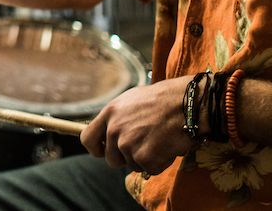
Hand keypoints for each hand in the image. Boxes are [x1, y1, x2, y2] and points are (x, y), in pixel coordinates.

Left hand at [80, 75, 197, 175]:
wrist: (184, 104)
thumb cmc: (161, 100)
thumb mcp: (130, 101)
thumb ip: (116, 118)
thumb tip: (107, 133)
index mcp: (109, 113)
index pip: (87, 139)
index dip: (96, 149)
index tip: (104, 151)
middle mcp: (115, 130)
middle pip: (111, 159)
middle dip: (125, 158)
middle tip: (143, 145)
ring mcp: (128, 145)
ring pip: (131, 165)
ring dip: (144, 159)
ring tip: (157, 140)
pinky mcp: (144, 158)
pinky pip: (149, 170)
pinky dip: (159, 163)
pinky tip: (166, 146)